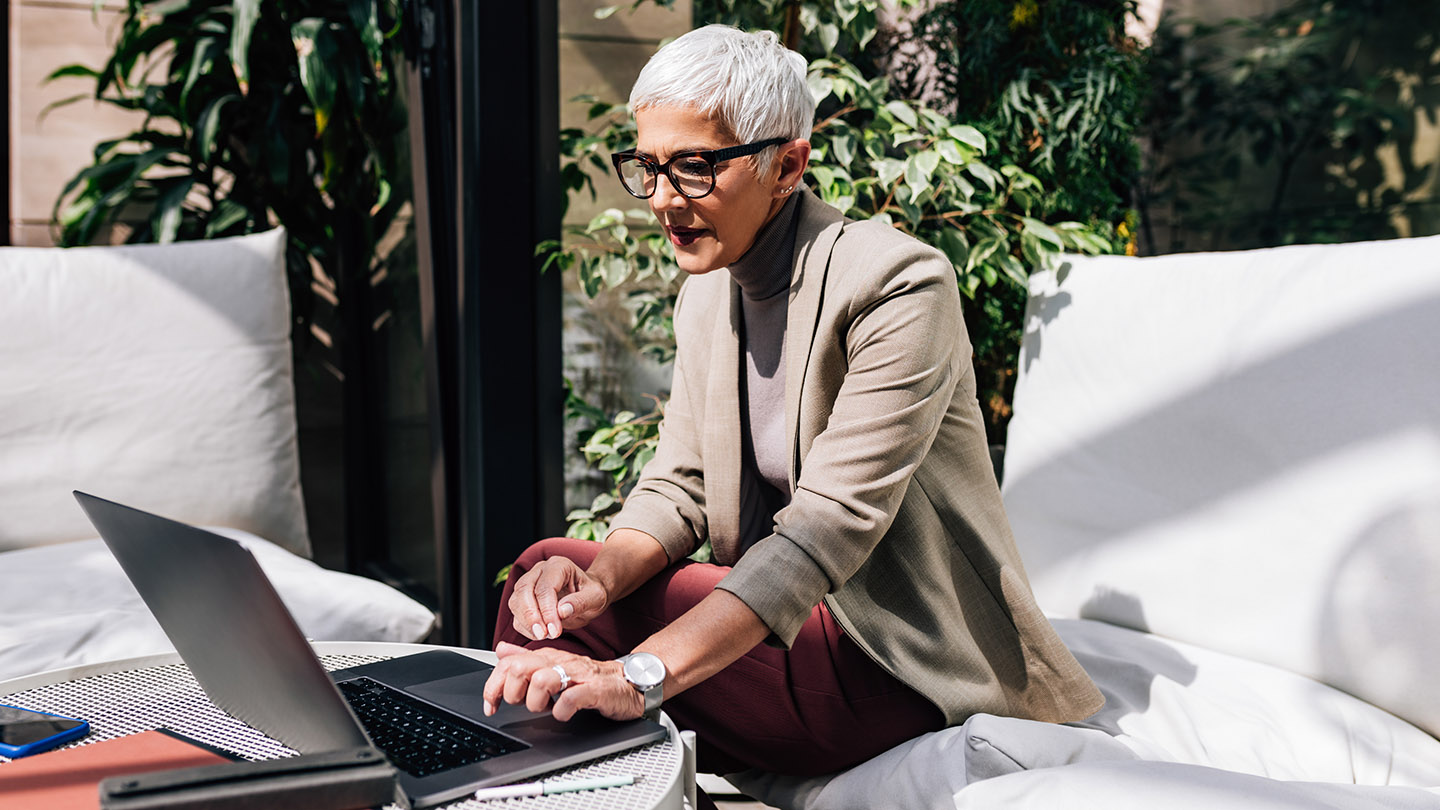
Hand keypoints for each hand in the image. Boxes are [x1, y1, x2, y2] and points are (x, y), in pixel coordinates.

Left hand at [482, 642, 644, 721]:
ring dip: (536, 701)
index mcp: (547, 658)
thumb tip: (501, 650)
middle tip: (524, 705)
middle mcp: (560, 662)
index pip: (509, 664)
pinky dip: (561, 711)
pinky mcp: (595, 690)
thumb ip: (526, 658)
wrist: (628, 682)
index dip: (493, 686)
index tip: (491, 706)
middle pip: (520, 669)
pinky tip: (563, 714)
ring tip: (545, 708)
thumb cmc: (589, 678)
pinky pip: (571, 699)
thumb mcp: (554, 665)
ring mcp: (578, 676)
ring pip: (542, 681)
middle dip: (514, 693)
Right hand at [508, 556, 609, 639]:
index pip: (545, 587)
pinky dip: (525, 627)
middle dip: (531, 616)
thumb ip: (581, 602)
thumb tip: (561, 611)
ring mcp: (529, 583)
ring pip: (516, 602)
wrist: (588, 596)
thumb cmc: (592, 593)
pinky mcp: (523, 599)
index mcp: (559, 566)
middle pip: (523, 590)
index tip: (554, 630)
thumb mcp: (596, 597)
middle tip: (543, 634)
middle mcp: (540, 571)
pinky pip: (516, 614)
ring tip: (545, 635)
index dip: (547, 610)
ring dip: (527, 622)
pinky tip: (541, 634)